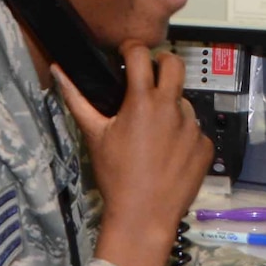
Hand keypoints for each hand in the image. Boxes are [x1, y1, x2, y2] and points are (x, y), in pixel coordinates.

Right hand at [56, 41, 212, 265]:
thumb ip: (76, 99)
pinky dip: (183, 135)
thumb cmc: (116, 177)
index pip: (142, 54)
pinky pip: (195, 130)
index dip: (132, 48)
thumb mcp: (94, 135)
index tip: (128, 54)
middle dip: (162, 63)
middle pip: (175, 64)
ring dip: (171, 107)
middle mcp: (173, 109)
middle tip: (149, 76)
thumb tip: (59, 72)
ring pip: (184, 101)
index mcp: (143, 102)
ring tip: (154, 130)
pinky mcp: (206, 146)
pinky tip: (168, 152)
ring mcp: (193, 127)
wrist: (143, 216)